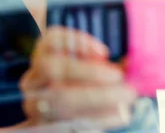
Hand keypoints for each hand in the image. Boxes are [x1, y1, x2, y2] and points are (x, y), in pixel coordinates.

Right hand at [20, 27, 136, 128]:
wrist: (56, 121)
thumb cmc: (80, 88)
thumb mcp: (87, 71)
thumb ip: (103, 64)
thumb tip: (131, 63)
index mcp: (42, 57)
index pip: (50, 39)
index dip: (77, 41)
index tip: (106, 52)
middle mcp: (33, 79)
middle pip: (53, 68)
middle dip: (89, 73)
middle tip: (121, 80)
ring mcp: (34, 104)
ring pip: (58, 99)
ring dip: (97, 100)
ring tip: (125, 104)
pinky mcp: (42, 127)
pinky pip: (67, 123)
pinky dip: (95, 120)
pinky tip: (116, 116)